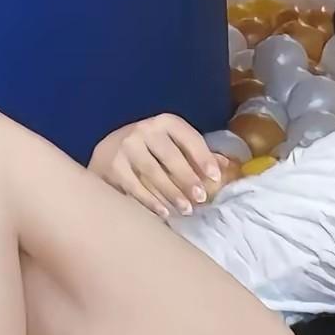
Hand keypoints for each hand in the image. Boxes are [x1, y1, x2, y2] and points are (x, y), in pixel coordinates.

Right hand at [91, 114, 226, 217]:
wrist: (107, 150)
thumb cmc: (151, 149)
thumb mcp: (173, 144)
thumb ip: (198, 154)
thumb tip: (227, 166)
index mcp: (165, 122)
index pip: (189, 138)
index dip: (203, 157)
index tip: (215, 177)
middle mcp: (144, 129)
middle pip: (171, 157)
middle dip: (188, 179)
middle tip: (201, 198)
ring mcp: (126, 146)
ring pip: (153, 173)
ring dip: (172, 194)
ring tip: (186, 210)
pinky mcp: (112, 165)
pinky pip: (135, 187)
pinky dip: (151, 201)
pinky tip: (163, 212)